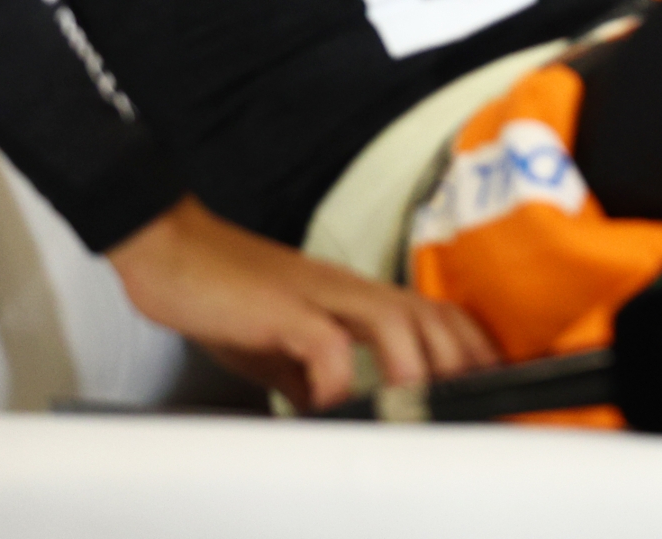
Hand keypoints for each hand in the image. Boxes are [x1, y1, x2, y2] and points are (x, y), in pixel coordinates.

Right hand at [107, 195, 495, 409]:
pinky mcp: (282, 307)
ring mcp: (319, 294)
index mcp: (356, 297)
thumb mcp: (281, 346)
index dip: (471, 349)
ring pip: (394, 322)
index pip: (435, 315)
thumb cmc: (226, 294)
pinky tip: (335, 407)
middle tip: (475, 408)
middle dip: (463, 362)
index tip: (492, 388)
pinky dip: (337, 377)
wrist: (169, 247)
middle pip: (431, 316)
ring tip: (421, 412)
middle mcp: (350, 290)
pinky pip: (323, 341)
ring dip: (416, 369)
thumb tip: (339, 413)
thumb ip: (314, 375)